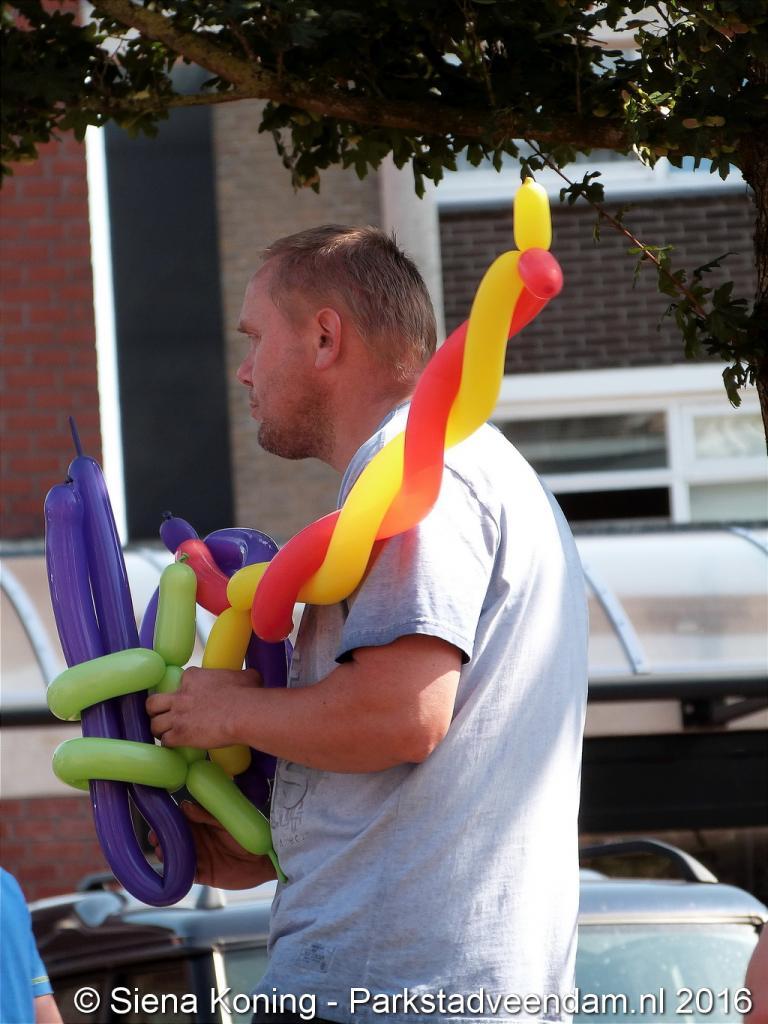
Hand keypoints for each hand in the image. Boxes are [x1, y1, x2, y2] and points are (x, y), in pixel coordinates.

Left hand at [146, 667, 260, 748]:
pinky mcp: (180, 734)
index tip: (191, 698)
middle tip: (164, 715)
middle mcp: (181, 695)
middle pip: (154, 702)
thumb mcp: (245, 677)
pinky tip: (175, 746)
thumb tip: (250, 678)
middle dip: (156, 710)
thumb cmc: (246, 693)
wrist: (243, 713)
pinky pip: (165, 741)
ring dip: (159, 729)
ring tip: (166, 733)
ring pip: (154, 723)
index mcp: (193, 677)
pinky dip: (169, 744)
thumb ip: (241, 676)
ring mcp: (178, 715)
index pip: (181, 681)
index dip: (185, 690)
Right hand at [150, 801, 276, 888]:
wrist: (264, 860)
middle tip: (155, 841)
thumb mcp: (227, 823)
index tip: (157, 822)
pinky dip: (177, 875)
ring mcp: (200, 857)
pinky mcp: (204, 874)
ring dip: (167, 856)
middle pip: (174, 840)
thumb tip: (184, 806)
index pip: (180, 821)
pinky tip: (170, 874)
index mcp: (203, 824)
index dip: (167, 822)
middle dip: (162, 840)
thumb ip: (207, 816)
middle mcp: (198, 840)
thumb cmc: (247, 835)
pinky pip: (186, 875)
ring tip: (162, 854)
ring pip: (177, 857)